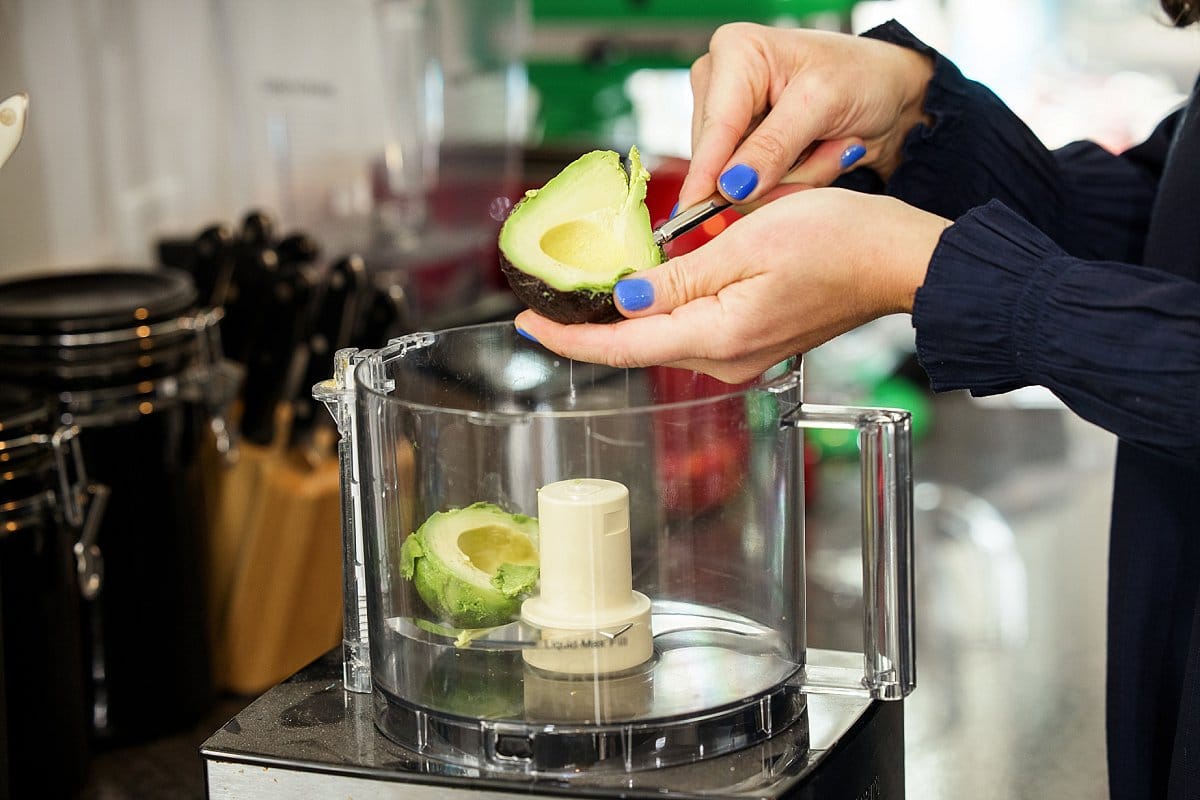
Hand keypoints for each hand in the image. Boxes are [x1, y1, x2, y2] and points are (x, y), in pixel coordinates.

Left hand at [514, 189, 950, 383]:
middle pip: (635, 348)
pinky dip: (657, 316)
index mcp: (716, 337)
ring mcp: (738, 358)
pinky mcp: (750, 345)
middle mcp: (723, 360)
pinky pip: (687, 335)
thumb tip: (623, 299)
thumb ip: (678, 279)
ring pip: (660, 341)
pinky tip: (642, 292)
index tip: (525, 323)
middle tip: (544, 301)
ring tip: (582, 295)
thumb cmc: (835, 243)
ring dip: (621, 321)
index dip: (566, 339)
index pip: (621, 348)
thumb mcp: (746, 246)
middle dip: (586, 328)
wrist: (895, 262)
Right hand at [679, 23, 933, 209]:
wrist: (891, 95)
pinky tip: (819, 155)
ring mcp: (732, 122)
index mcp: (735, 53)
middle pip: (721, 161)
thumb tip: (731, 186)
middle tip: (831, 150)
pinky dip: (794, 182)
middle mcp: (722, 85)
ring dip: (794, 178)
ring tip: (832, 147)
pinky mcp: (745, 152)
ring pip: (739, 183)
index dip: (706, 170)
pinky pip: (756, 190)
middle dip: (778, 172)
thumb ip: (774, 146)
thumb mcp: (823, 103)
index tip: (695, 207)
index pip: (715, 125)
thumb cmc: (864, 77)